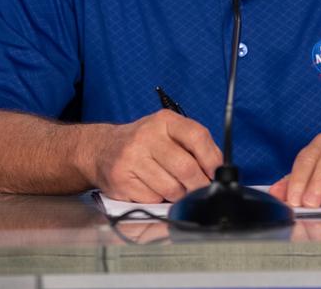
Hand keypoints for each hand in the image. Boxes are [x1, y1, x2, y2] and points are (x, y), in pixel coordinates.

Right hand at [89, 110, 222, 202]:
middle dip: (198, 184)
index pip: (197, 136)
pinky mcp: (122, 179)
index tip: (217, 173)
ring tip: (172, 186)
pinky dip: (158, 199)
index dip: (212, 159)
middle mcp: (146, 136)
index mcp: (164, 121)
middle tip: (200, 189)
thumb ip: (194, 146)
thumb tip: (218, 170)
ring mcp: (132, 158)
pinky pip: (153, 199)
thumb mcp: (168, 133)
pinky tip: (152, 188)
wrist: (102, 149)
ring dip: (179, 194)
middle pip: (186, 168)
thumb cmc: (144, 143)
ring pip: (171, 188)